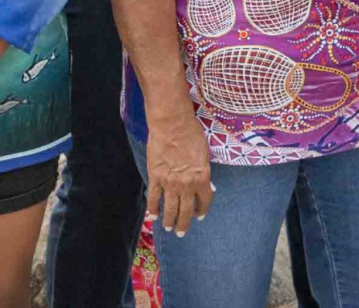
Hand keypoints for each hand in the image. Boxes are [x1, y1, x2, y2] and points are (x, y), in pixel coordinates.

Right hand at [144, 105, 213, 237]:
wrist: (172, 125)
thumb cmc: (191, 134)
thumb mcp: (205, 153)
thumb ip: (204, 170)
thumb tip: (205, 183)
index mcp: (201, 178)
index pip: (204, 201)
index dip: (202, 210)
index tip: (199, 216)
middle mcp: (186, 185)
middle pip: (186, 210)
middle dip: (184, 224)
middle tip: (181, 232)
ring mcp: (170, 183)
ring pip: (170, 208)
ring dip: (169, 220)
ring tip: (168, 228)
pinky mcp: (155, 177)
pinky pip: (154, 197)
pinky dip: (153, 208)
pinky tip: (153, 216)